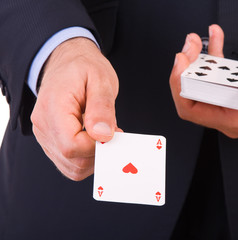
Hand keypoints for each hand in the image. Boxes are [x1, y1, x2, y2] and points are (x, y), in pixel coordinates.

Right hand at [31, 37, 120, 180]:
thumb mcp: (100, 79)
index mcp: (53, 108)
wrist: (68, 61)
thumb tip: (103, 135)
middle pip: (71, 160)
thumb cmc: (84, 68)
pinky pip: (70, 162)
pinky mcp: (51, 141)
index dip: (97, 146)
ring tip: (104, 133)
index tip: (114, 132)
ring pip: (71, 167)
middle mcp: (43, 125)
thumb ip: (102, 107)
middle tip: (114, 133)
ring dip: (94, 157)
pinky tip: (95, 139)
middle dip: (99, 153)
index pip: (72, 145)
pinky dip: (87, 157)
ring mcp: (45, 135)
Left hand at [170, 24, 237, 137]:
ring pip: (201, 85)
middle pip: (192, 95)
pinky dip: (213, 58)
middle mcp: (228, 116)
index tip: (182, 61)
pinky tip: (214, 39)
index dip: (180, 85)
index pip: (191, 109)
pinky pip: (215, 77)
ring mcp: (229, 104)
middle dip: (187, 68)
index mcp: (235, 120)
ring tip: (198, 41)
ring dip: (197, 61)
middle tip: (189, 47)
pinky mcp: (232, 92)